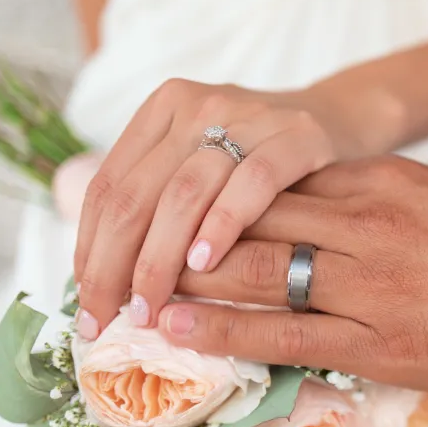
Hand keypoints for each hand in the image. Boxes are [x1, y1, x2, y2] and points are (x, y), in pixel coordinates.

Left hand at [73, 79, 370, 338]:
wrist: (340, 121)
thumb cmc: (262, 161)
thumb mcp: (204, 167)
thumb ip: (161, 203)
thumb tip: (107, 281)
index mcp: (163, 111)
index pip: (108, 188)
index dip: (89, 251)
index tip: (87, 305)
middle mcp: (197, 107)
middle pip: (136, 195)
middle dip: (113, 266)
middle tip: (108, 320)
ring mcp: (247, 117)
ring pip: (183, 194)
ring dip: (159, 260)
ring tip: (149, 307)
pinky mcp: (295, 136)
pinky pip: (251, 184)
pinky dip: (222, 225)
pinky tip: (204, 264)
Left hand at [156, 157, 427, 393]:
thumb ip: (377, 199)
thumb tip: (319, 207)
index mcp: (383, 182)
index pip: (278, 181)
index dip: (218, 197)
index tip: (178, 207)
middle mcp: (369, 224)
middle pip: (254, 219)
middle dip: (188, 234)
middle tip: (135, 247)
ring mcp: (373, 284)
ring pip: (259, 272)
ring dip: (191, 280)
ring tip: (138, 289)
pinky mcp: (382, 342)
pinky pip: (286, 333)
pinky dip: (224, 330)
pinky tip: (179, 328)